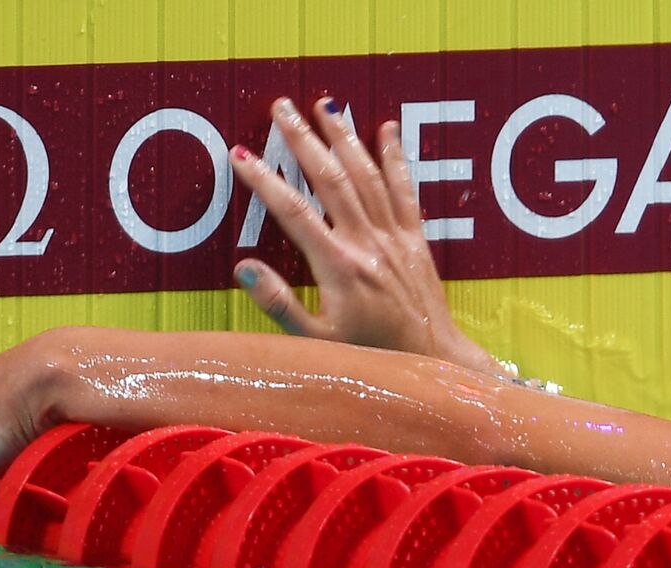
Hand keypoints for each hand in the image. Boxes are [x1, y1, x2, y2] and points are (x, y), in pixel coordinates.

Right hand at [229, 97, 500, 375]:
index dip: (264, 180)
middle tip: (281, 107)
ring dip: (344, 137)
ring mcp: (394, 238)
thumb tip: (244, 267)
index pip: (293, 211)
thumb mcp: (316, 342)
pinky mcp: (415, 239)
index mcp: (339, 267)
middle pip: (330, 178)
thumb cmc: (370, 356)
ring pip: (366, 175)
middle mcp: (368, 243)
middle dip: (304, 139)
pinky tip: (387, 129)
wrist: (430, 360)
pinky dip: (396, 157)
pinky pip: (405, 190)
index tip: (240, 154)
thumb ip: (279, 305)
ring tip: (324, 104)